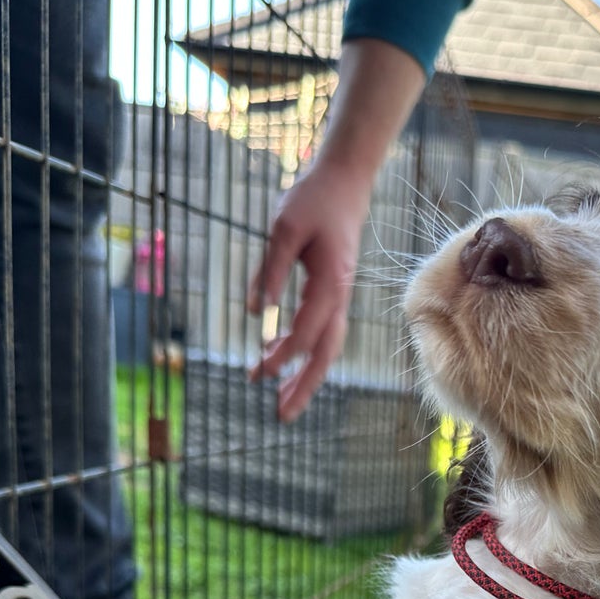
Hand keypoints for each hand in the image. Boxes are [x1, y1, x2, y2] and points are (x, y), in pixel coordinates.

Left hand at [248, 156, 372, 422]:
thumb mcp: (284, 227)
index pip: (307, 331)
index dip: (284, 355)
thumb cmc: (313, 200)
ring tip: (277, 400)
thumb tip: (256, 313)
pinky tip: (277, 362)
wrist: (343, 183)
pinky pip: (319, 334)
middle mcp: (339, 297)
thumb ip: (270, 269)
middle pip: (325, 354)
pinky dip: (300, 354)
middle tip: (281, 416)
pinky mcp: (330, 295)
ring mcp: (337, 298)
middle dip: (304, 387)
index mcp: (331, 283)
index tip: (259, 372)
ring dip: (302, 376)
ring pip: (324, 349)